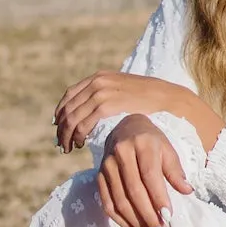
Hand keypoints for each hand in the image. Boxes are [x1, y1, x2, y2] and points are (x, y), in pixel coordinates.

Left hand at [53, 70, 215, 152]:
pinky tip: (81, 145)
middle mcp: (97, 83)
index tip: (58, 127)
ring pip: (72, 118)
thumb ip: (106, 97)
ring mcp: (101, 93)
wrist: (167, 100)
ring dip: (66, 135)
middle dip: (61, 128)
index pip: (69, 95)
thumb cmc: (147, 100)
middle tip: (61, 144)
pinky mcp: (107, 106)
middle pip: (68, 108)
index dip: (60, 113)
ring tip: (68, 148)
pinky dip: (78, 136)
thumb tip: (91, 111)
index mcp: (99, 78)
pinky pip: (83, 125)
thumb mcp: (122, 91)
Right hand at [96, 114, 190, 226]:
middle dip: (148, 215)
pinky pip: (107, 202)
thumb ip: (175, 171)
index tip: (168, 217)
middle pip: (134, 190)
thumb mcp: (167, 149)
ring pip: (120, 199)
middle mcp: (121, 153)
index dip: (158, 197)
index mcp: (142, 144)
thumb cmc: (151, 141)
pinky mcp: (99, 176)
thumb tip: (187, 191)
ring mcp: (107, 165)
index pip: (150, 175)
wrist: (125, 128)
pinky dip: (120, 218)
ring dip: (135, 220)